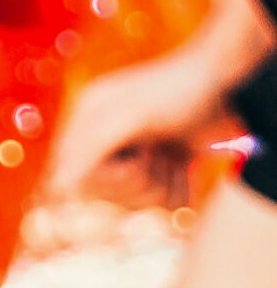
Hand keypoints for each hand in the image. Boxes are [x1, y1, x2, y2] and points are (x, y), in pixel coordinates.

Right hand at [41, 41, 235, 202]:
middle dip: (140, 181)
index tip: (134, 162)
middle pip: (109, 192)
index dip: (104, 179)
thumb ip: (92, 147)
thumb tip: (58, 185)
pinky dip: (180, 190)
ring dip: (164, 185)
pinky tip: (186, 165)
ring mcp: (138, 154)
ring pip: (139, 201)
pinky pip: (164, 202)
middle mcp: (108, 137)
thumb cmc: (178, 92)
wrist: (228, 85)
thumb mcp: (131, 115)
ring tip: (175, 156)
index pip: (74, 172)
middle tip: (159, 153)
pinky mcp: (166, 168)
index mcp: (88, 118)